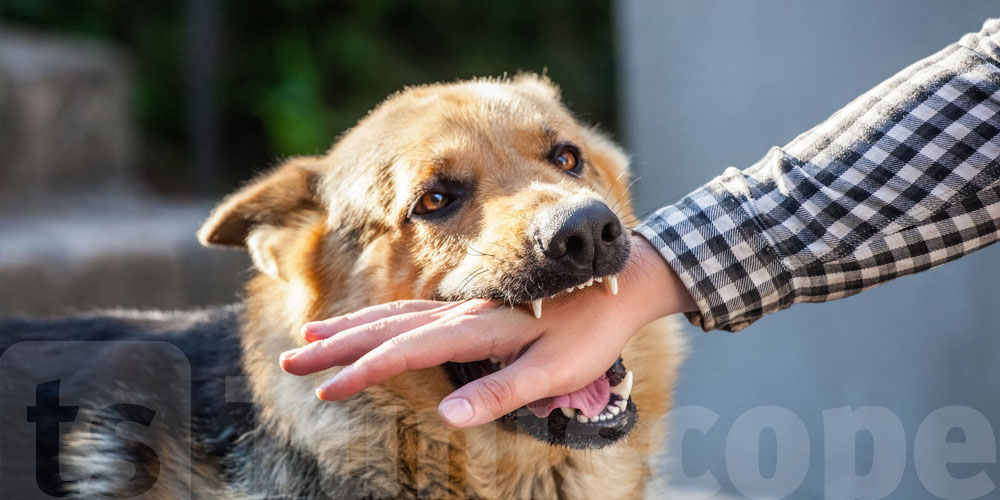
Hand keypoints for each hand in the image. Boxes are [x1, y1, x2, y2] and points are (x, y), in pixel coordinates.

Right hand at [279, 234, 694, 426]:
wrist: (623, 281)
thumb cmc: (592, 331)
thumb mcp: (556, 371)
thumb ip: (502, 391)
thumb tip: (449, 415)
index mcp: (479, 329)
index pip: (407, 351)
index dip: (364, 372)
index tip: (327, 389)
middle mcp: (464, 312)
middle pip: (387, 327)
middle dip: (337, 345)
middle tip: (293, 357)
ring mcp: (467, 306)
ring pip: (396, 314)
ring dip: (352, 327)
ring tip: (313, 335)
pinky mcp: (475, 308)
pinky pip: (416, 312)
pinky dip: (383, 319)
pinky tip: (372, 326)